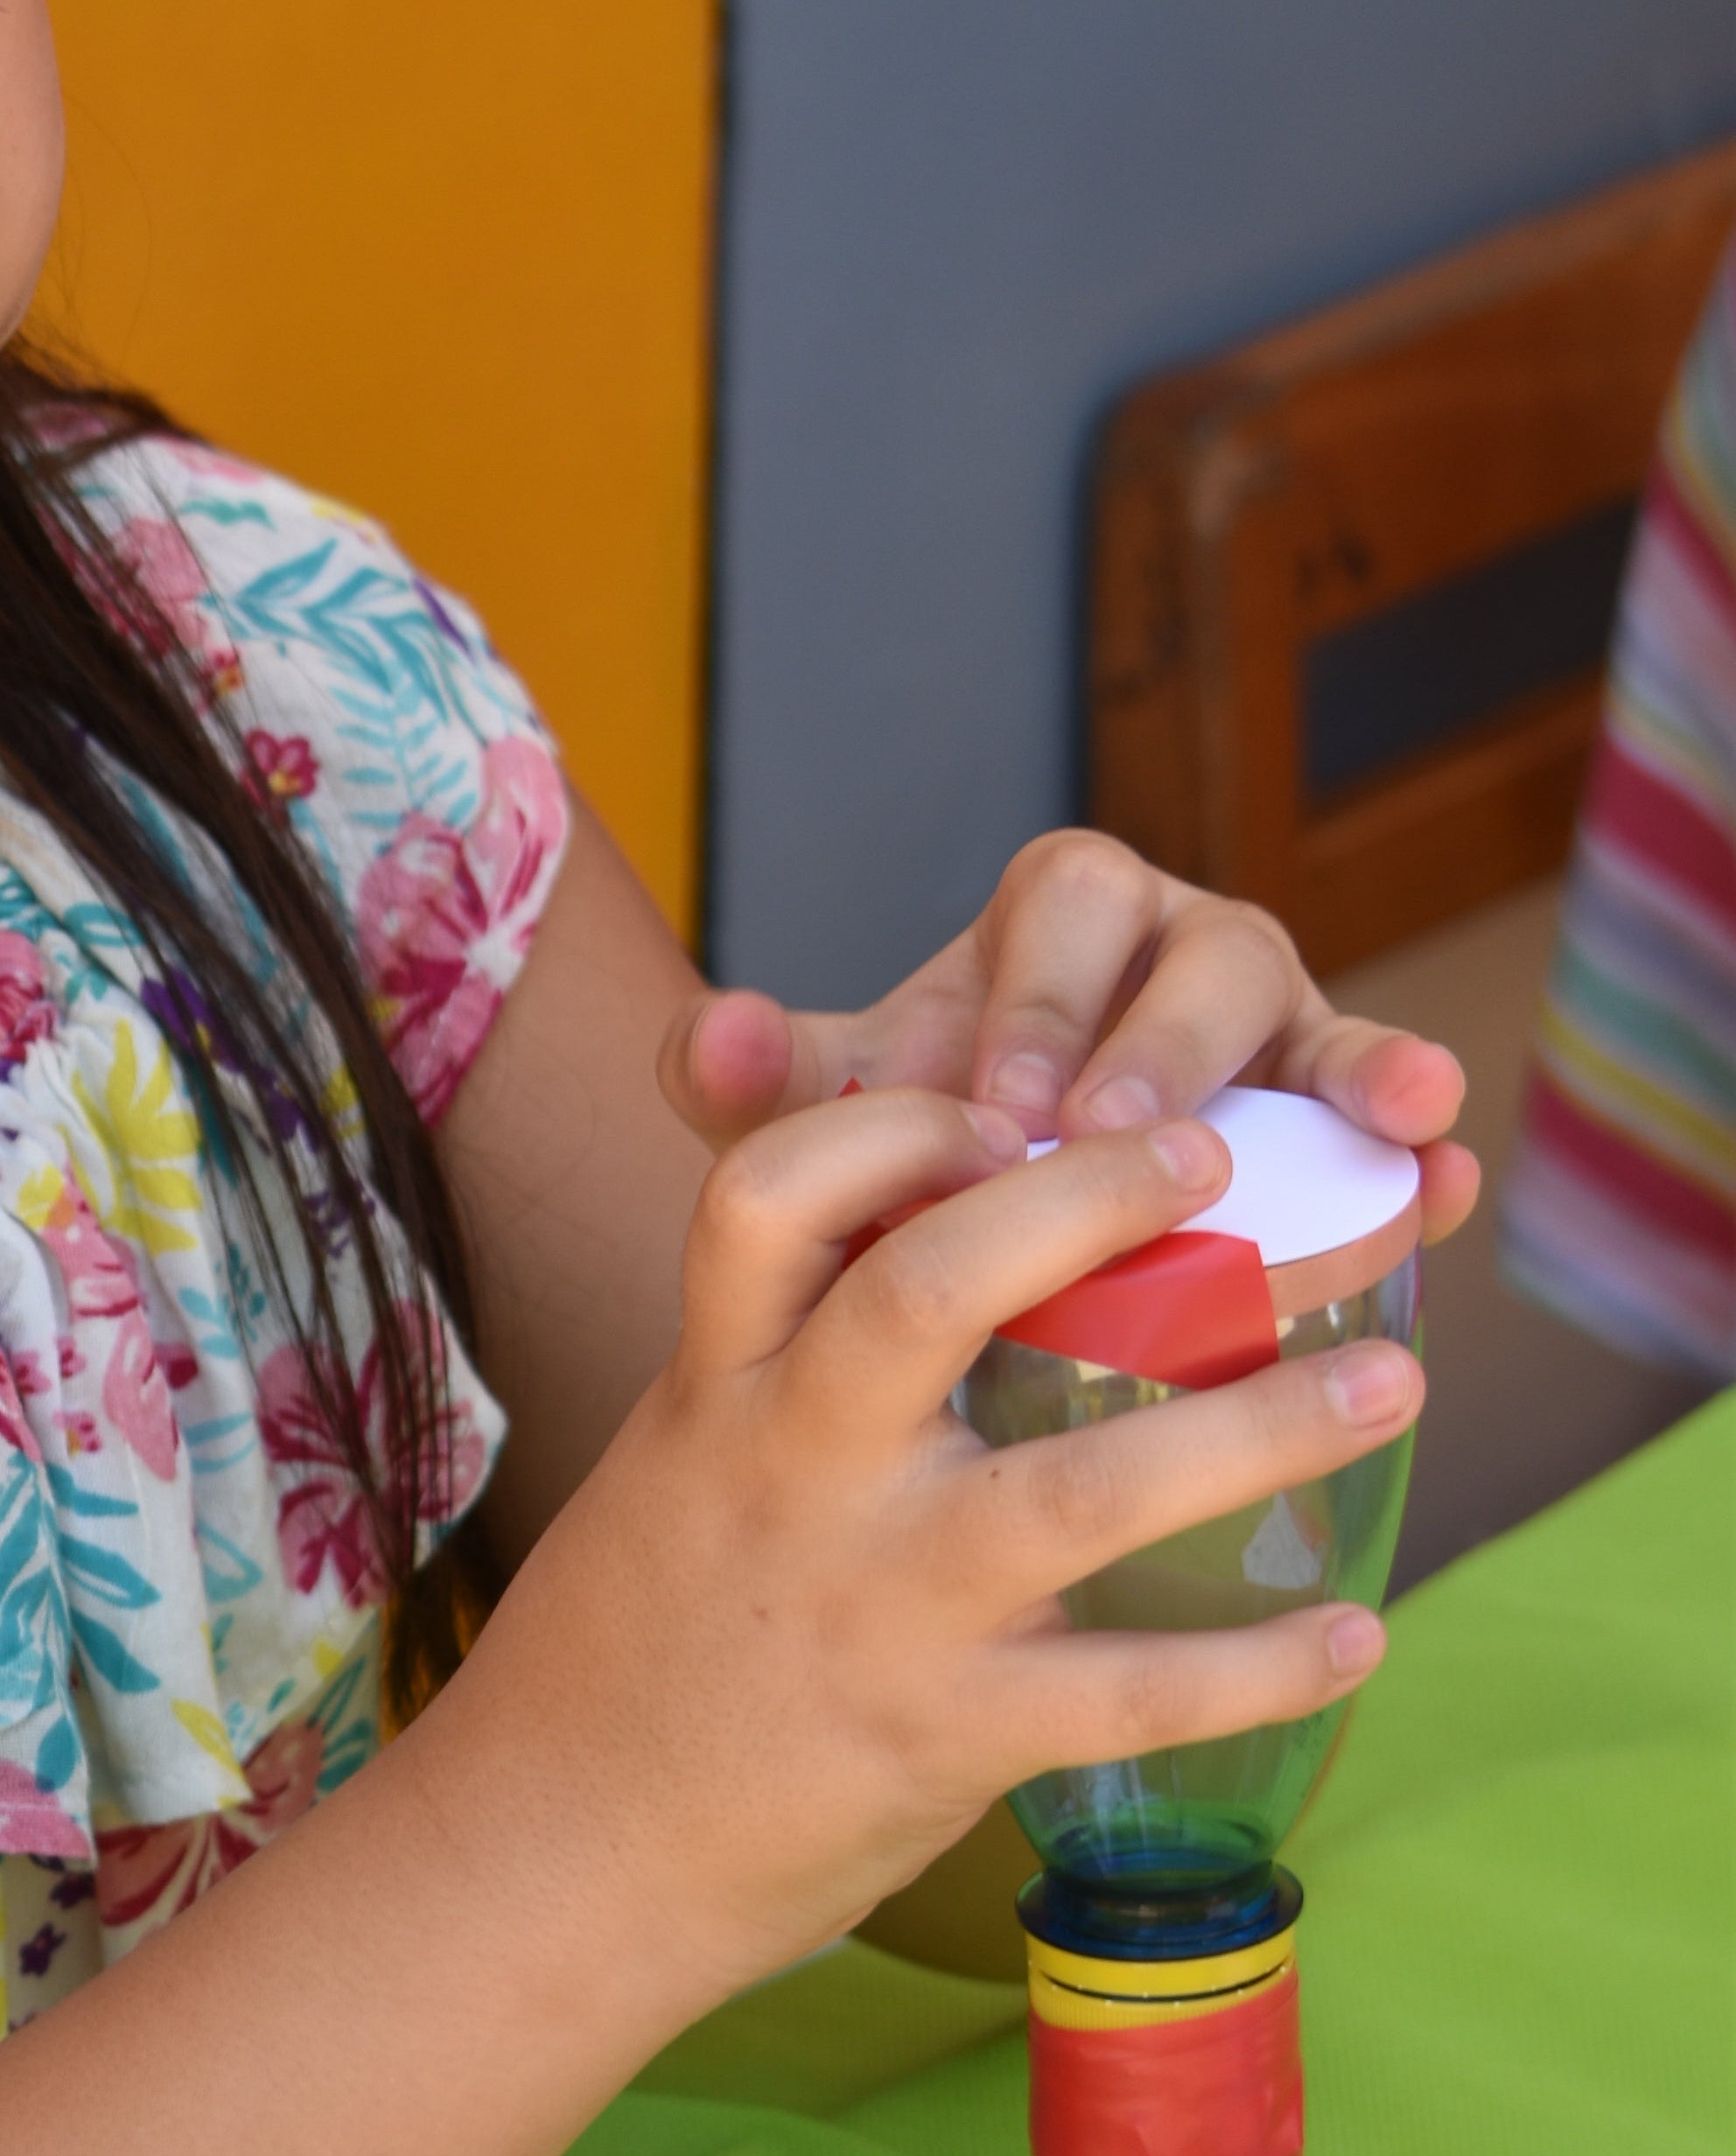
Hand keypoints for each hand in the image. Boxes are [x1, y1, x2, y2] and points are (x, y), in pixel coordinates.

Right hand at [444, 1087, 1425, 2008]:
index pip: (767, 1198)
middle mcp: (792, 1474)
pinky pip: (1128, 1696)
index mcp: (715, 1394)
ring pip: (1081, 1490)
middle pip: (932, 1285)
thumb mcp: (669, 1470)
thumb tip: (924, 1281)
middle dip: (1092, 1201)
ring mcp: (871, 1606)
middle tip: (1216, 1159)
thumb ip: (776, 1379)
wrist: (552, 1853)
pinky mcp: (938, 1737)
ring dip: (1258, 1431)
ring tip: (1388, 1385)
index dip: (890, 1127)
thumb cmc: (619, 1656)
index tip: (1000, 1113)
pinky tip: (1352, 1638)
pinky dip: (1257, 1665)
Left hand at [653, 829, 1480, 1246]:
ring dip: (1333, 1062)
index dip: (1039, 998)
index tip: (996, 1108)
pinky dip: (1416, 1136)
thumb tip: (720, 1039)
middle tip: (1104, 1138)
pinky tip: (1436, 1178)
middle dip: (1162, 1039)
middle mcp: (1170, 951)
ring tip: (1360, 1121)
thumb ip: (752, 1085)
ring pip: (1312, 1015)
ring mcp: (1266, 1030)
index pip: (1066, 905)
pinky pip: (1385, 1106)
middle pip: (1203, 942)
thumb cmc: (899, 1156)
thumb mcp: (819, 1126)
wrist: (964, 1250)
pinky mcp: (1332, 1113)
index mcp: (1055, 922)